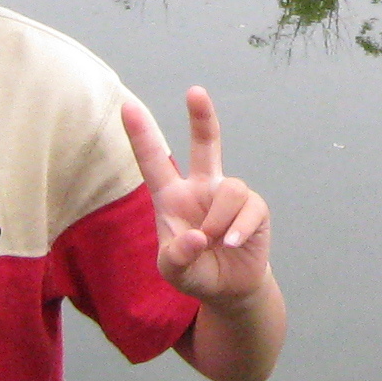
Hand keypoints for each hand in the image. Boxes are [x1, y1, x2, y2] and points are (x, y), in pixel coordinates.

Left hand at [124, 85, 272, 308]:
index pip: (154, 162)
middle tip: (195, 91)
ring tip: (216, 243)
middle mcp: (201, 188)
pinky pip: (249, 208)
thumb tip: (199, 236)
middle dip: (202, 117)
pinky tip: (233, 244)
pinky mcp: (255, 208)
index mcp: (172, 197)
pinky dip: (239, 229)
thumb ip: (177, 257)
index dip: (141, 134)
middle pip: (205, 144)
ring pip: (230, 188)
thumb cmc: (195, 271)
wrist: (230, 288)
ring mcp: (229, 196)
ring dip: (220, 220)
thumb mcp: (174, 271)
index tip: (126, 105)